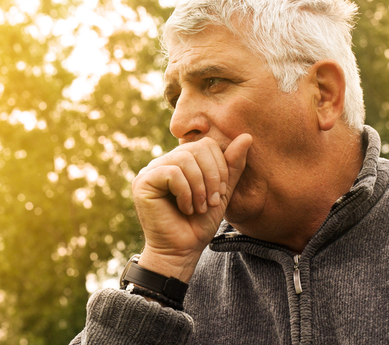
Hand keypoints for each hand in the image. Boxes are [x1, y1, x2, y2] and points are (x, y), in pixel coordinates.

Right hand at [130, 134, 251, 281]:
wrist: (182, 251)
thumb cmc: (199, 225)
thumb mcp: (222, 193)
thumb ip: (232, 166)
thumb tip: (246, 136)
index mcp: (181, 162)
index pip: (205, 144)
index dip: (219, 166)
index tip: (220, 193)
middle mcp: (163, 163)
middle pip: (196, 148)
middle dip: (211, 176)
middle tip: (212, 201)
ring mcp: (150, 171)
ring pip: (184, 158)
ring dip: (199, 186)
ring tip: (199, 207)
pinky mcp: (142, 182)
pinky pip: (172, 172)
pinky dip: (185, 192)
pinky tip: (185, 208)